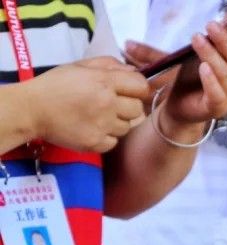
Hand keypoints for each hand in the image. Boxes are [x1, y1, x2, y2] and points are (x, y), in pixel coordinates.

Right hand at [24, 58, 148, 152]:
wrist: (31, 109)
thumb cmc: (55, 85)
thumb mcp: (80, 67)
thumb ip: (109, 65)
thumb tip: (134, 71)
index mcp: (103, 81)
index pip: (142, 86)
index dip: (138, 89)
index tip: (128, 91)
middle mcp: (107, 103)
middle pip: (137, 109)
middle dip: (128, 107)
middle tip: (112, 106)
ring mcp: (102, 125)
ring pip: (127, 127)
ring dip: (117, 123)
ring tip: (98, 117)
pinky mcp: (96, 143)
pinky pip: (114, 142)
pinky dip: (106, 137)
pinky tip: (93, 129)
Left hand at [151, 3, 226, 129]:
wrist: (180, 104)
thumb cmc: (196, 74)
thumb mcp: (210, 47)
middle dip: (226, 41)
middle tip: (210, 25)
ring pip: (225, 74)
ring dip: (211, 55)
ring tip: (196, 38)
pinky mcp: (215, 108)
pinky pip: (216, 94)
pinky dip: (210, 80)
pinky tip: (203, 67)